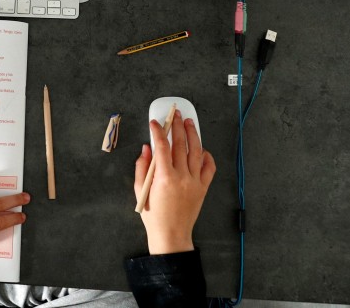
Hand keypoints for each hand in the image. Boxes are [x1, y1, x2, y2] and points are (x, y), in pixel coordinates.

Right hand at [133, 113, 215, 254]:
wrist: (171, 235)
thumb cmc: (153, 215)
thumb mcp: (140, 191)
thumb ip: (142, 167)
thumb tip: (146, 148)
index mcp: (164, 178)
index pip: (162, 146)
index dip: (158, 131)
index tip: (154, 122)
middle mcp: (182, 177)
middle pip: (181, 144)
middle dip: (177, 126)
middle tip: (175, 114)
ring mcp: (194, 182)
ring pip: (196, 152)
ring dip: (193, 135)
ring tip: (189, 123)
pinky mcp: (203, 188)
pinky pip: (209, 168)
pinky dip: (207, 156)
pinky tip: (202, 148)